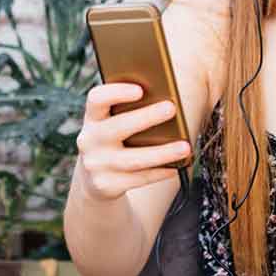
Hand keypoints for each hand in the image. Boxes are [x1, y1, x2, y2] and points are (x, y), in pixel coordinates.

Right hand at [73, 83, 191, 202]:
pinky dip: (159, 172)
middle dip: (146, 117)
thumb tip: (166, 102)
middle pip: (118, 127)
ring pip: (133, 159)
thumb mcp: (115, 122)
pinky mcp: (106, 185)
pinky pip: (138, 178)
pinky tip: (177, 166)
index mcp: (92, 117)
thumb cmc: (116, 139)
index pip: (96, 99)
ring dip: (162, 153)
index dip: (116, 93)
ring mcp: (96, 164)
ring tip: (185, 146)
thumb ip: (131, 110)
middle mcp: (89, 140)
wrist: (95, 177)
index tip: (140, 90)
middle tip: (171, 108)